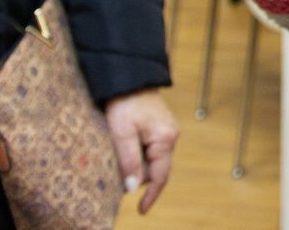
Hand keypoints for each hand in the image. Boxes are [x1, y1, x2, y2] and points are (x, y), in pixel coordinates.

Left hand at [103, 89, 177, 214]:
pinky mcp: (159, 126)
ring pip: (152, 159)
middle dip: (138, 176)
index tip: (141, 211)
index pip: (161, 176)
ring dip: (137, 163)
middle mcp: (171, 136)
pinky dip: (138, 154)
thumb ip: (129, 161)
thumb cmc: (124, 103)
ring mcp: (167, 130)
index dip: (151, 196)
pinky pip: (150, 148)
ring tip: (118, 156)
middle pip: (156, 169)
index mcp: (165, 139)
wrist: (129, 75)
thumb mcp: (122, 133)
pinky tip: (125, 148)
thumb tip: (133, 189)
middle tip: (117, 175)